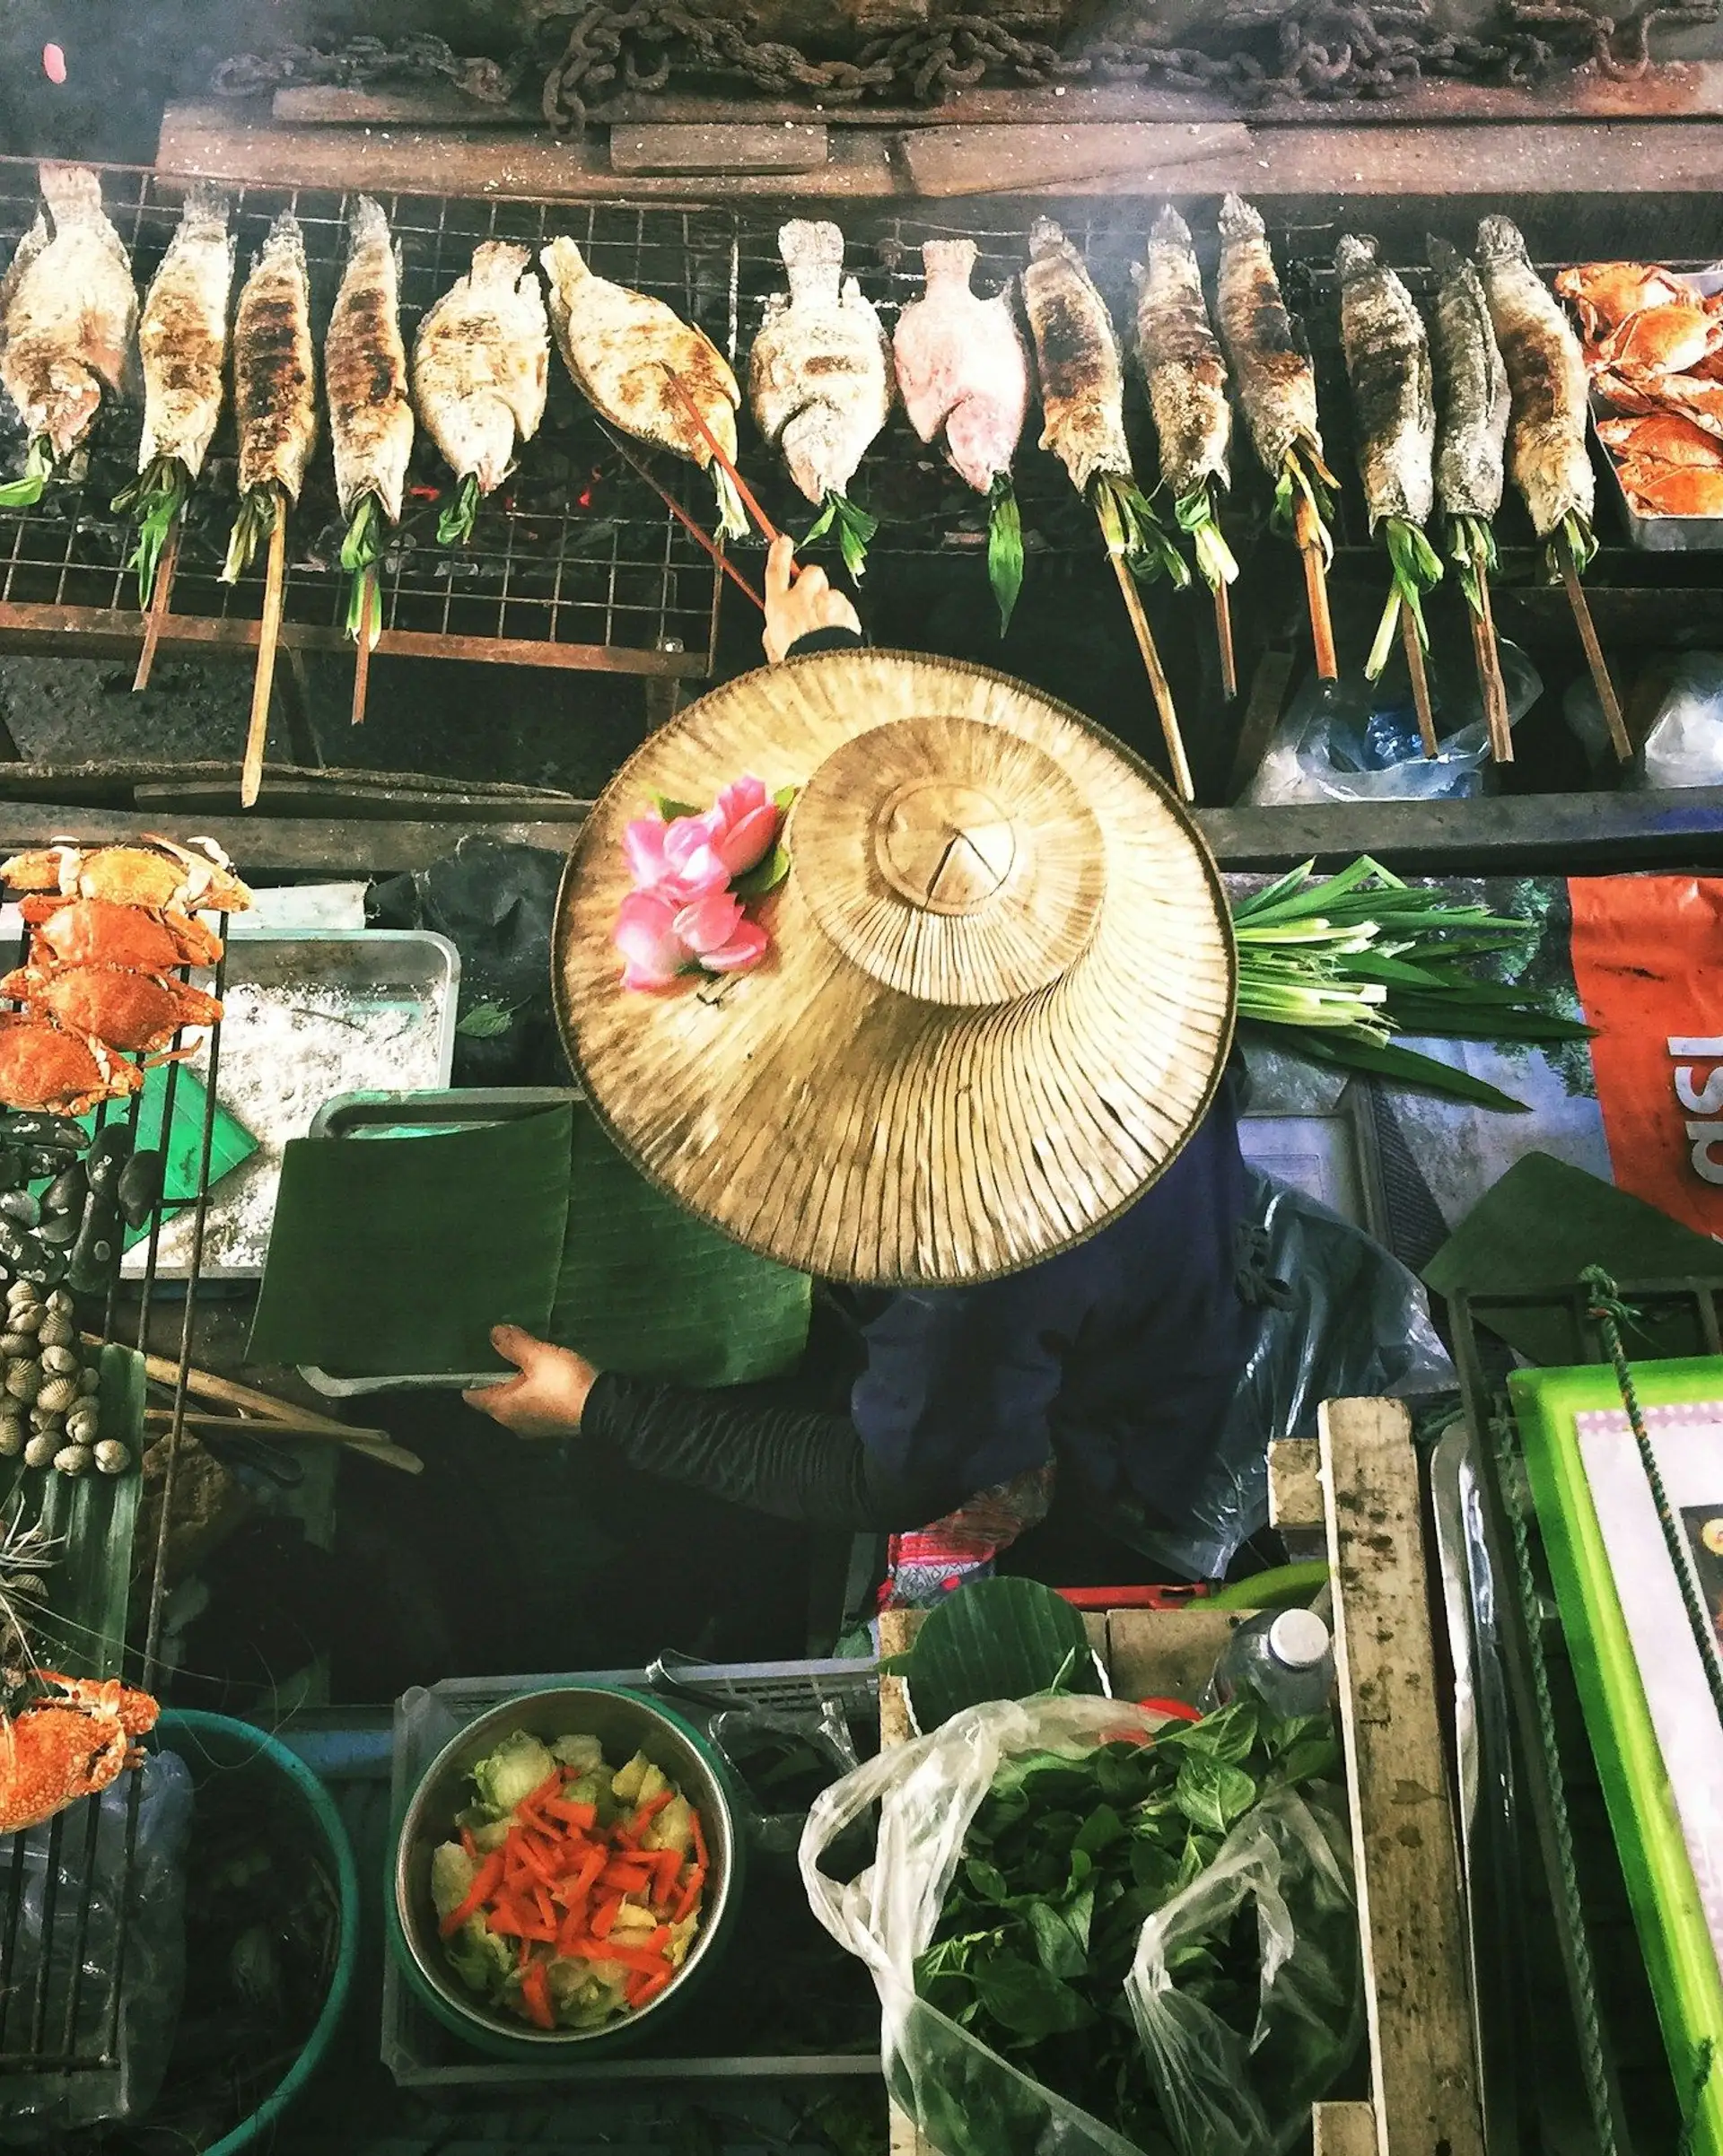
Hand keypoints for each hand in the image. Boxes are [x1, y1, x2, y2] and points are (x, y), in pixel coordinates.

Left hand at [462, 1325, 598, 1439]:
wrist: (603, 1408)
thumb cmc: (563, 1382)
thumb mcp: (537, 1356)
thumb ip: (512, 1344)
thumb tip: (493, 1333)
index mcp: (501, 1407)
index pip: (472, 1395)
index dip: (471, 1376)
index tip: (476, 1357)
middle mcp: (511, 1422)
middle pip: (494, 1398)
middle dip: (497, 1378)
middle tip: (503, 1353)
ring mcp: (533, 1427)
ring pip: (515, 1403)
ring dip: (517, 1386)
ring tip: (525, 1362)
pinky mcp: (551, 1426)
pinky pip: (533, 1407)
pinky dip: (533, 1394)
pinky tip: (545, 1377)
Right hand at [763, 535, 859, 663]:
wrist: (826, 671)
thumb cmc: (798, 664)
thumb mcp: (775, 651)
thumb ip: (773, 636)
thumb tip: (773, 633)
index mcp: (779, 607)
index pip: (775, 571)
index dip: (778, 554)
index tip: (782, 542)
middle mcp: (803, 599)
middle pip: (811, 573)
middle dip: (812, 579)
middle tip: (812, 594)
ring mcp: (828, 602)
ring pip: (831, 592)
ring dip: (829, 604)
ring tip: (827, 627)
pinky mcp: (847, 611)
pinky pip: (845, 607)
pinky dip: (843, 617)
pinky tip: (839, 634)